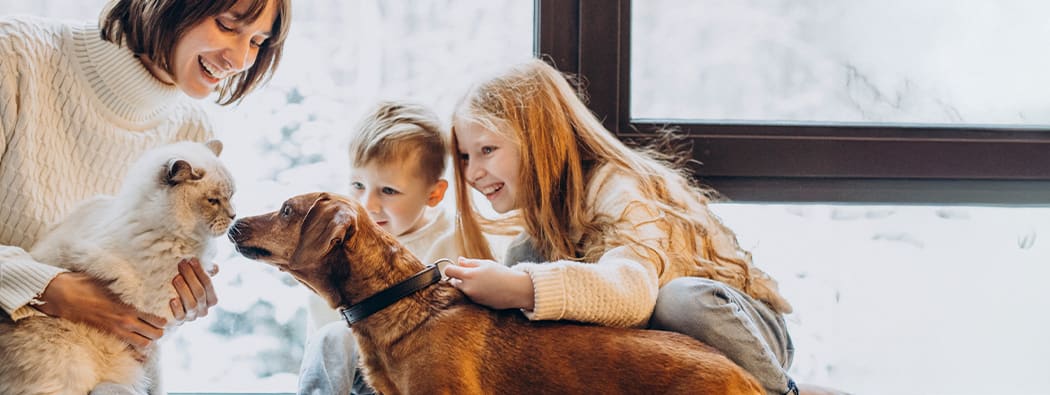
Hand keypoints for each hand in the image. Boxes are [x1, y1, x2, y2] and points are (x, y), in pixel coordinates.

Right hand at [35, 272, 165, 352]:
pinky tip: (137, 344)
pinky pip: (126, 348)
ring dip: (149, 341)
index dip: (163, 320)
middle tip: (159, 327)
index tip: (164, 316)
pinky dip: (135, 349)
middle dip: (159, 332)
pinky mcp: (105, 336)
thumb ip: (128, 284)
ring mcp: (115, 331)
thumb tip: (143, 278)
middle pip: (154, 335)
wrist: (62, 294)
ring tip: (149, 334)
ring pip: (143, 345)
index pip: (156, 319)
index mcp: (128, 306)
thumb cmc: (86, 283)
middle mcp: (124, 321)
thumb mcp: (112, 280)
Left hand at [169, 258, 218, 323]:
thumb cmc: (186, 288)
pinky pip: (180, 316)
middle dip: (191, 277)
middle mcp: (203, 310)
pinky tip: (172, 300)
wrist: (168, 306)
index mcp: (211, 300)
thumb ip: (206, 273)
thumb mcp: (196, 280)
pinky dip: (177, 308)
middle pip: (200, 293)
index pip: (208, 285)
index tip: (192, 260)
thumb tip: (215, 268)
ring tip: (176, 278)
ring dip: (184, 290)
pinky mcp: (179, 322)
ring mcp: (191, 316)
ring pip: (191, 304)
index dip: (201, 272)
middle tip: (182, 265)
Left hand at [444, 257, 534, 309]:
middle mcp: (468, 288)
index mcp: (469, 275)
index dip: (450, 268)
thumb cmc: (502, 274)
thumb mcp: (486, 264)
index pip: (448, 271)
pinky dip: (473, 293)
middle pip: (453, 282)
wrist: (516, 290)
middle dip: (459, 278)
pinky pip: (469, 297)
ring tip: (481, 282)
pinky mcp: (477, 304)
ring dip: (466, 286)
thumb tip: (458, 260)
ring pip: (461, 290)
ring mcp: (472, 298)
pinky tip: (485, 289)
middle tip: (472, 274)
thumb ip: (470, 263)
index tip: (455, 267)